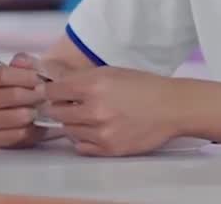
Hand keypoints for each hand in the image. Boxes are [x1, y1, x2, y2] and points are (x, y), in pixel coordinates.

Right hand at [0, 54, 58, 148]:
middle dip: (32, 95)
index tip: (40, 78)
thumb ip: (26, 62)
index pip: (0, 74)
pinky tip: (36, 123)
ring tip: (41, 109)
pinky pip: (14, 135)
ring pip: (10, 117)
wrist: (33, 108)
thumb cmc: (28, 86)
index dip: (22, 76)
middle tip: (46, 95)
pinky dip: (29, 130)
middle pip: (9, 95)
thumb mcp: (29, 68)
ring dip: (31, 113)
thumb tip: (21, 61)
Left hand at [43, 67, 179, 156]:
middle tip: (69, 105)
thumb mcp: (111, 72)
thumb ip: (80, 76)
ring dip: (72, 123)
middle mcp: (94, 110)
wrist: (172, 108)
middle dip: (58, 107)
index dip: (49, 91)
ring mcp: (101, 132)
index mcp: (94, 85)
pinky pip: (81, 147)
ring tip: (88, 117)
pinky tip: (95, 130)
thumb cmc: (142, 86)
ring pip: (67, 130)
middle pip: (55, 112)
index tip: (51, 92)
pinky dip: (83, 139)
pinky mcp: (109, 149)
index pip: (52, 91)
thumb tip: (51, 75)